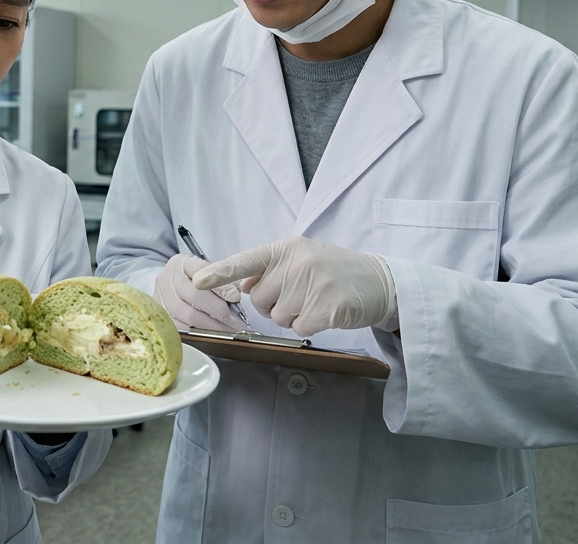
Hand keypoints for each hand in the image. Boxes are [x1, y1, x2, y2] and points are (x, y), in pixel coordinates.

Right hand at [153, 254, 246, 330]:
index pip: (202, 272)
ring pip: (189, 315)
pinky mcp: (161, 318)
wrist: (172, 291)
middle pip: (196, 296)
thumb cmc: (197, 282)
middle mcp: (167, 279)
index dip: (220, 286)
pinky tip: (213, 336)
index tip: (236, 297)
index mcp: (181, 263)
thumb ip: (222, 280)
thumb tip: (234, 297)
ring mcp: (161, 299)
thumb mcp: (208, 272)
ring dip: (213, 326)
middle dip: (220, 311)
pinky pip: (182, 329)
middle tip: (236, 321)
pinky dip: (200, 334)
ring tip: (229, 331)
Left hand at [192, 236, 396, 336]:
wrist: (379, 281)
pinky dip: (310, 325)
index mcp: (286, 249)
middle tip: (301, 294)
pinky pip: (300, 328)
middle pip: (259, 300)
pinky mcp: (328, 306)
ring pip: (278, 317)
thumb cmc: (334, 271)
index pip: (245, 261)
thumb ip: (270, 268)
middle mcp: (297, 263)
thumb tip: (241, 283)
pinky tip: (326, 312)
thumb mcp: (301, 258)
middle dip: (274, 304)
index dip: (219, 272)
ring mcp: (314, 284)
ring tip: (316, 300)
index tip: (197, 281)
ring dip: (294, 316)